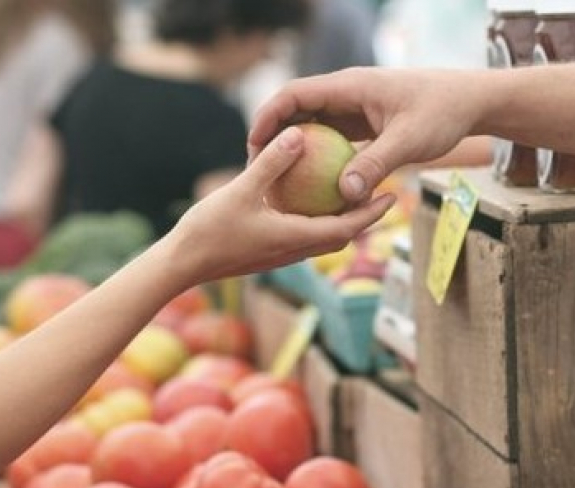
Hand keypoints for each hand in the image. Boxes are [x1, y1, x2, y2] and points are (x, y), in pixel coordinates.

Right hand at [168, 126, 395, 286]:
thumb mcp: (241, 190)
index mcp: (295, 238)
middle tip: (382, 193)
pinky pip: (302, 236)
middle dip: (364, 217)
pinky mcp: (268, 252)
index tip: (392, 196)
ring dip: (341, 220)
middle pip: (341, 235)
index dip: (372, 213)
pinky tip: (308, 201)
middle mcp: (294, 251)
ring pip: (322, 238)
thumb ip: (271, 163)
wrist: (181, 265)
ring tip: (352, 195)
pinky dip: (316, 220)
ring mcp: (281, 254)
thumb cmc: (209, 230)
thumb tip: (298, 134)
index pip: (346, 228)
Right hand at [248, 68, 484, 203]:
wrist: (469, 102)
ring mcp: (354, 109)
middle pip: (296, 110)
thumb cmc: (442, 113)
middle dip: (273, 137)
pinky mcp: (364, 124)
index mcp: (349, 86)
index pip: (294, 94)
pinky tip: (313, 188)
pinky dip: (319, 159)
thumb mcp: (409, 141)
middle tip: (257, 170)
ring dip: (295, 150)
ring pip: (313, 126)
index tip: (253, 145)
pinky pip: (332, 140)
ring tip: (278, 181)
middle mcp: (347, 94)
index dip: (268, 117)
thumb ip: (375, 164)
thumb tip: (344, 195)